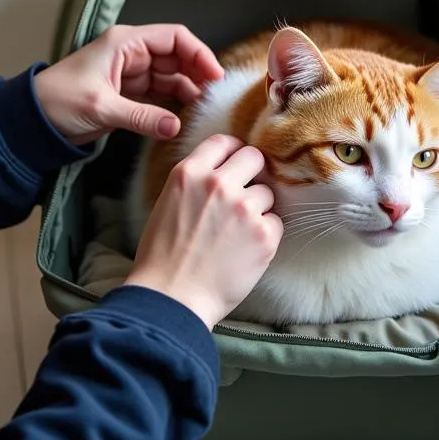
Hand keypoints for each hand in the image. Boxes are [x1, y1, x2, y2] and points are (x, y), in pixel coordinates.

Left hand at [33, 24, 223, 145]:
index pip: (174, 37)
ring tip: (204, 109)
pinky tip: (185, 116)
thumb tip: (175, 126)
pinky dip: (173, 104)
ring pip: (170, 77)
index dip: (198, 53)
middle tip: (214, 97)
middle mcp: (131, 54)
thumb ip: (141, 117)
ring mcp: (130, 74)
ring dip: (187, 91)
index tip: (215, 76)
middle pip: (176, 57)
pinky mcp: (127, 94)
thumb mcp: (101, 108)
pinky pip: (159, 95)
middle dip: (197, 74)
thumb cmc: (58, 101)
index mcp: (125, 43)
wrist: (31, 121)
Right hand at [125, 135, 282, 330]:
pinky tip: (247, 249)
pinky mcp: (264, 234)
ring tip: (240, 232)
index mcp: (190, 173)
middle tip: (247, 192)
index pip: (223, 142)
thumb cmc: (162, 256)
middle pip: (254, 157)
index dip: (233, 151)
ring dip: (258, 209)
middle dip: (253, 172)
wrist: (172, 297)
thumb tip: (220, 172)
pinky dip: (266, 235)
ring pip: (267, 193)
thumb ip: (194, 182)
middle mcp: (219, 184)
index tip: (236, 162)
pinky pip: (276, 223)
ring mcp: (244, 208)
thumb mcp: (168, 203)